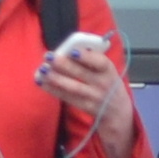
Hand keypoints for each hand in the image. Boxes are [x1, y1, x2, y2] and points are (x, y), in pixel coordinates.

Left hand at [47, 35, 139, 157]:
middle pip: (82, 74)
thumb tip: (69, 47)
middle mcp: (103, 84)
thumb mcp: (106, 70)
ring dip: (56, 78)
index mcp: (109, 70)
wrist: (117, 111)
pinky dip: (53, 89)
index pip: (100, 62)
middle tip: (49, 56)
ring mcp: (94, 97)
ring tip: (42, 69)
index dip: (86, 56)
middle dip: (64, 64)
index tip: (72, 51)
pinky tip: (41, 81)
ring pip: (73, 87)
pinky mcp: (85, 107)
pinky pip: (67, 97)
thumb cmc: (107, 82)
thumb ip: (91, 59)